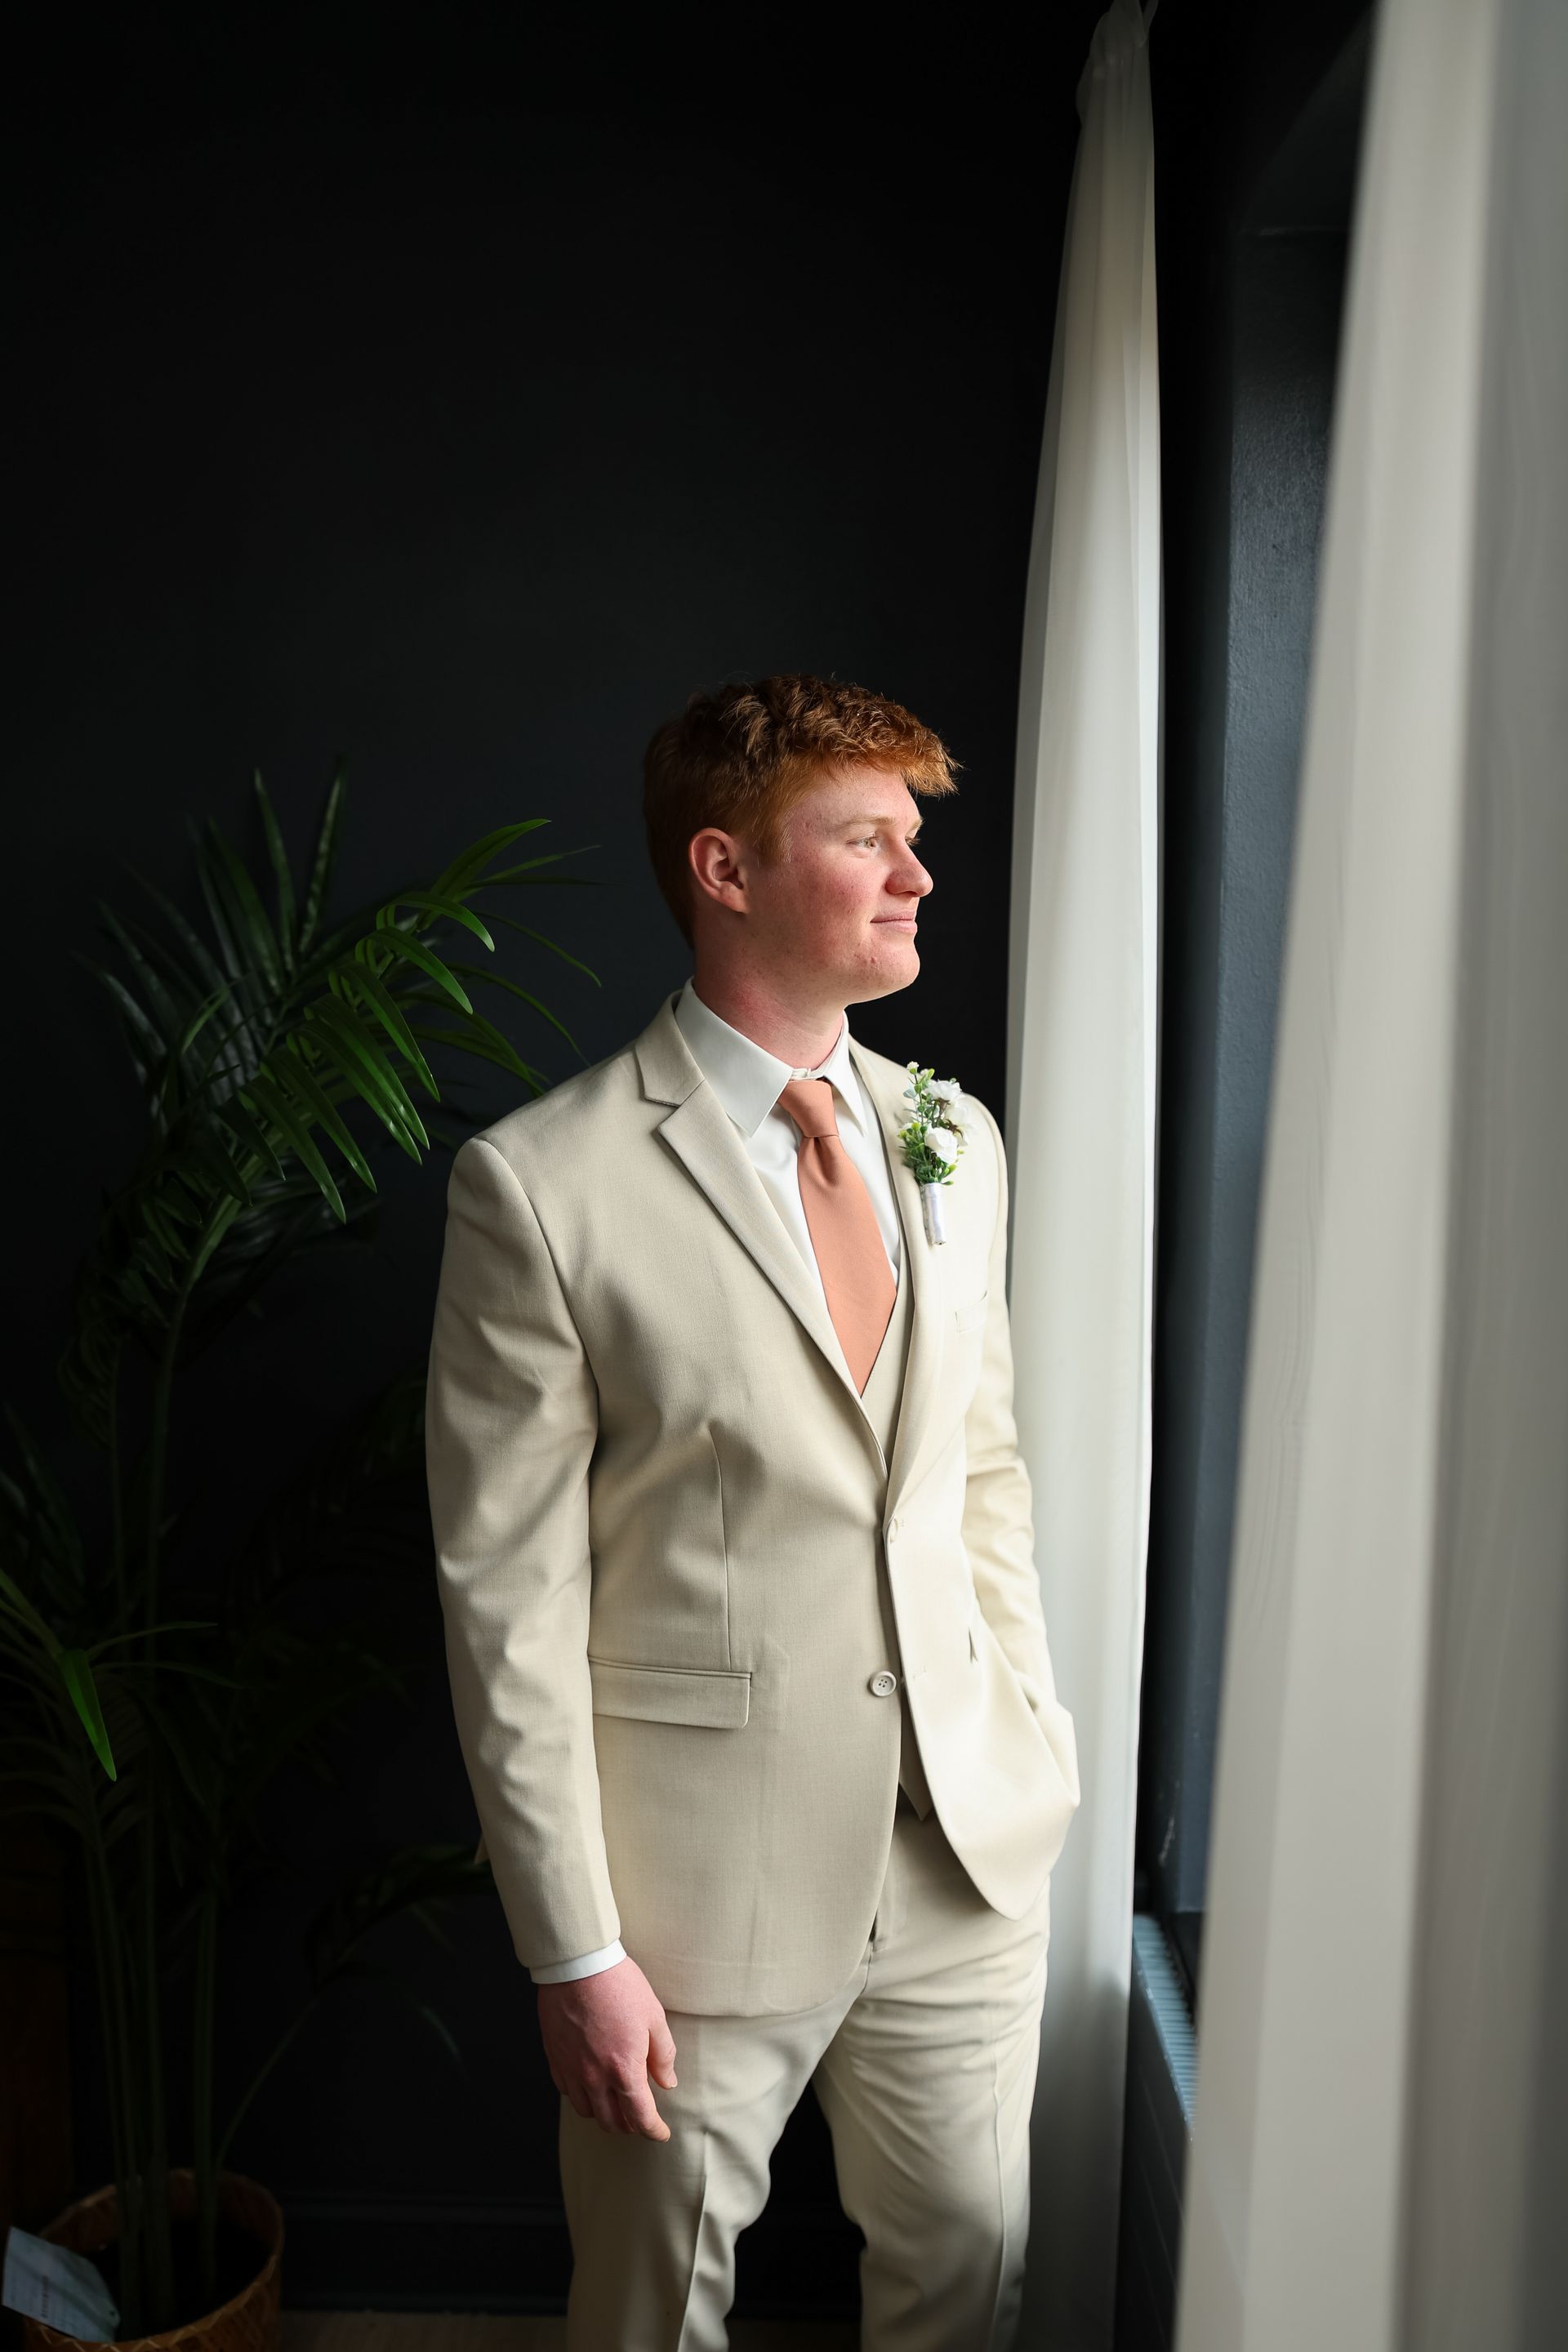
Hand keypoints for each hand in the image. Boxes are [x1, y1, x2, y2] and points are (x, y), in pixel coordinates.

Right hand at [538, 1955, 677, 2140]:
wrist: (578, 1964)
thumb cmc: (620, 1986)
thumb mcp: (653, 2017)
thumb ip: (663, 2055)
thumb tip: (667, 2082)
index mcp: (623, 2070)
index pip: (640, 2117)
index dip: (654, 2130)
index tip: (661, 2132)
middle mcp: (595, 2077)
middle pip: (611, 2122)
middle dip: (629, 2126)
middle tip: (640, 2118)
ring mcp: (571, 2069)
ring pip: (587, 2111)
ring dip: (604, 2114)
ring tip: (615, 2102)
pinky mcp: (554, 2057)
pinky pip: (566, 2091)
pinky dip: (581, 2096)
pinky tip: (590, 2084)